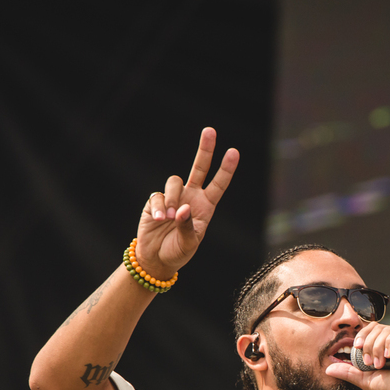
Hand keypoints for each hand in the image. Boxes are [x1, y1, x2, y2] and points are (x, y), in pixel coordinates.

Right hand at [135, 128, 239, 278]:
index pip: (218, 185)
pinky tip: (158, 219)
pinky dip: (158, 207)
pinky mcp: (155, 201)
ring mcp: (173, 197)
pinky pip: (157, 196)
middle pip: (199, 168)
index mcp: (205, 206)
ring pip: (174, 181)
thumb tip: (183, 208)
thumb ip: (188, 226)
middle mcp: (191, 197)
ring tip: (167, 217)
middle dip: (205, 149)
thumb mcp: (189, 244)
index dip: (226, 169)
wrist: (156, 259)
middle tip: (210, 130)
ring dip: (172, 198)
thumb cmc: (178, 252)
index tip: (234, 152)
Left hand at [324, 322, 389, 389]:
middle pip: (376, 329)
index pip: (369, 329)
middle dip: (370, 346)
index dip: (362, 336)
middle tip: (371, 363)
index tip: (357, 347)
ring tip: (382, 363)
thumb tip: (328, 370)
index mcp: (382, 343)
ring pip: (386, 331)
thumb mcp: (365, 379)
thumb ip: (348, 373)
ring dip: (379, 348)